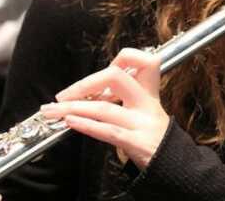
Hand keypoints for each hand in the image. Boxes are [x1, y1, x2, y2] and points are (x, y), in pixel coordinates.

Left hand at [41, 48, 169, 169]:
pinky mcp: (137, 142)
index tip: (101, 73)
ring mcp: (142, 122)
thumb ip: (127, 95)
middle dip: (85, 83)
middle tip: (63, 94)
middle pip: (117, 77)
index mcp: (150, 92)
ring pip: (104, 107)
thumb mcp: (147, 109)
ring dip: (73, 107)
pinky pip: (108, 131)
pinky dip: (86, 125)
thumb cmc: (153, 136)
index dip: (122, 60)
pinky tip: (70, 122)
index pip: (144, 60)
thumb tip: (92, 88)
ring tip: (52, 110)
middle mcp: (147, 103)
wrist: (172, 163)